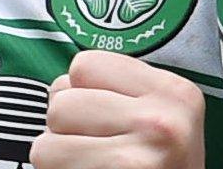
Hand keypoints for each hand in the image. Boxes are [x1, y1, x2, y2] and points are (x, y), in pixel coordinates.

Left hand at [32, 51, 204, 168]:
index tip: (106, 122)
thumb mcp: (162, 122)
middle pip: (61, 97)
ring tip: (91, 168)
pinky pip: (46, 160)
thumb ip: (122, 94)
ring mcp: (140, 155)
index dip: (81, 94)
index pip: (84, 65)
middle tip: (97, 152)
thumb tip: (62, 83)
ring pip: (47, 134)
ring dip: (56, 155)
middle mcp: (163, 120)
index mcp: (175, 93)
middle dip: (66, 126)